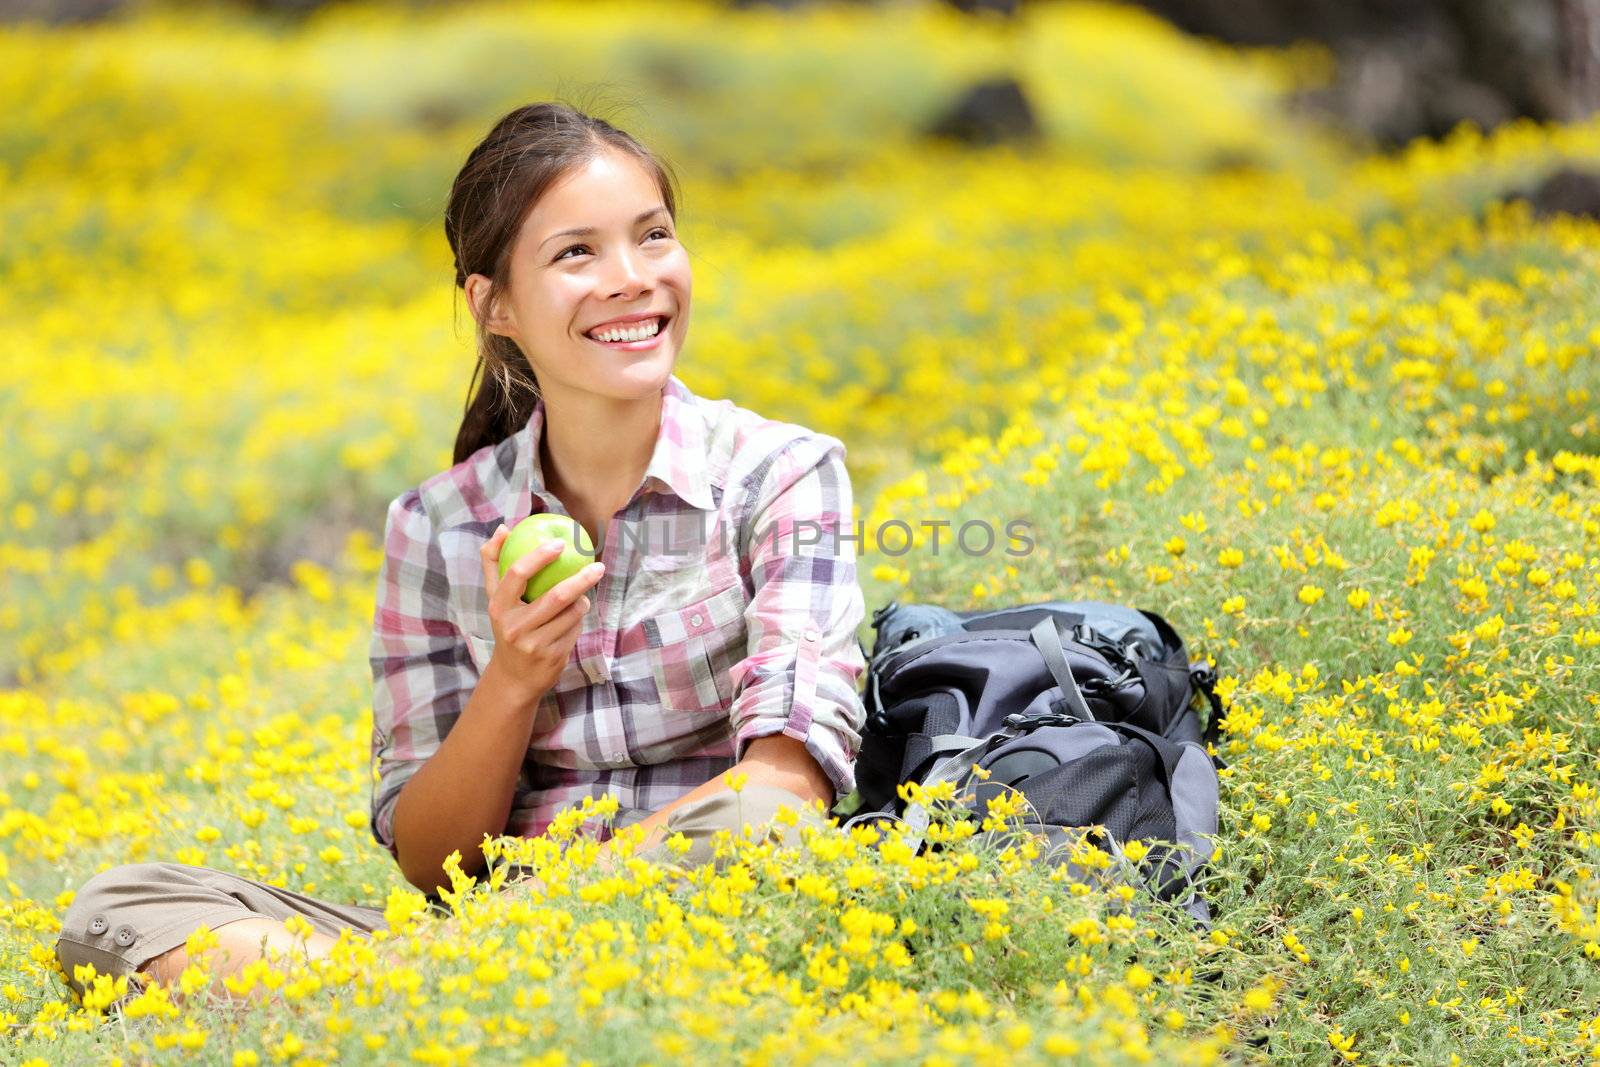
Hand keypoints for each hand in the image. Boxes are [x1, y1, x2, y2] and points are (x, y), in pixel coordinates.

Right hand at [479, 524, 604, 700]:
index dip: (540, 555)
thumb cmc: (507, 626)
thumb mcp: (496, 599)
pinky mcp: (553, 658)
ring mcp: (534, 645)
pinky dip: (579, 619)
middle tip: (598, 565)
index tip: (560, 543)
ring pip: (572, 613)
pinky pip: (576, 629)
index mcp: (499, 608)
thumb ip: (494, 563)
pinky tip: (575, 617)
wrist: (513, 677)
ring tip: (581, 595)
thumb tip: (502, 528)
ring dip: (582, 601)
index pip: (518, 574)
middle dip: (582, 578)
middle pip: (557, 596)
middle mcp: (514, 627)